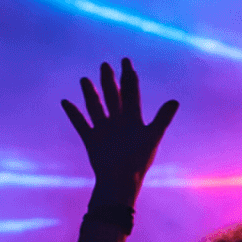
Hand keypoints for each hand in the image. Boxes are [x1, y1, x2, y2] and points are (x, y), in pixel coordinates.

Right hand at [60, 59, 178, 204]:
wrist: (121, 180)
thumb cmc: (139, 160)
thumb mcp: (152, 136)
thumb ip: (162, 118)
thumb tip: (175, 101)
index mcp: (134, 120)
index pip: (131, 93)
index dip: (129, 77)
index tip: (127, 61)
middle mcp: (119, 122)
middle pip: (113, 97)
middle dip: (109, 81)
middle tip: (105, 64)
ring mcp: (104, 130)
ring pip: (96, 107)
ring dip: (90, 94)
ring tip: (85, 79)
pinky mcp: (92, 140)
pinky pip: (81, 124)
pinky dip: (73, 113)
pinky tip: (66, 102)